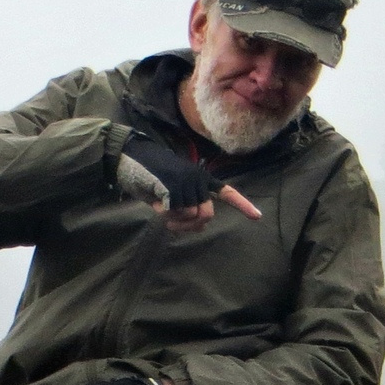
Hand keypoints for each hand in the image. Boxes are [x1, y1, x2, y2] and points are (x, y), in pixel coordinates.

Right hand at [118, 137, 261, 233]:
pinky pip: (176, 214)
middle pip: (206, 215)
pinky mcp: (171, 186)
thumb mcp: (169, 194)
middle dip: (192, 226)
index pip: (225, 192)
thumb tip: (200, 227)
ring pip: (191, 217)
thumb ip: (185, 208)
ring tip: (162, 213)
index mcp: (199, 178)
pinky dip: (165, 216)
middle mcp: (196, 178)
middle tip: (173, 226)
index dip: (242, 205)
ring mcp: (185, 181)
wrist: (126, 157)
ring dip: (176, 223)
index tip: (257, 216)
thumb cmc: (145, 175)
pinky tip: (156, 206)